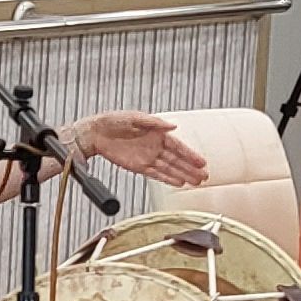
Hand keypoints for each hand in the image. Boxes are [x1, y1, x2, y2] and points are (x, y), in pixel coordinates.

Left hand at [58, 111, 210, 189]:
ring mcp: (148, 158)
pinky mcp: (138, 167)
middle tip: (204, 176)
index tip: (202, 162)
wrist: (95, 133)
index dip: (191, 155)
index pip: (178, 146)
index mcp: (157, 133)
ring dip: (183, 175)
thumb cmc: (114, 121)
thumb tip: (172, 126)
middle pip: (177, 160)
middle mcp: (155, 147)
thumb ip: (154, 123)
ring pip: (169, 169)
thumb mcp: (135, 118)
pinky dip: (167, 179)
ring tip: (196, 182)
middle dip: (191, 168)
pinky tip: (178, 183)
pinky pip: (156, 174)